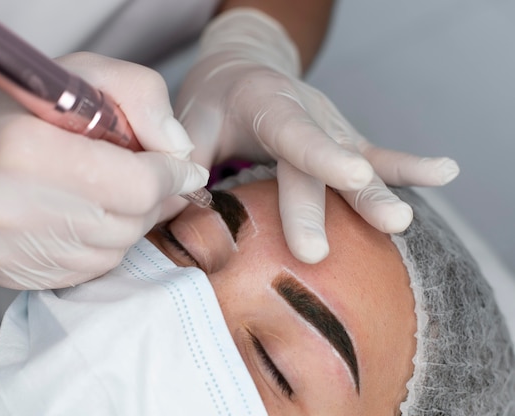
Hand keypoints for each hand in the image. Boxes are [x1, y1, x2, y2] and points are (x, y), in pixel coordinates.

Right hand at [0, 52, 207, 288]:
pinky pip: (89, 270)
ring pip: (113, 251)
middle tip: (142, 174)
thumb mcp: (86, 74)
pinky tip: (82, 215)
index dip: (170, 175)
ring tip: (104, 190)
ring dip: (126, 221)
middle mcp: (6, 207)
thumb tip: (181, 152)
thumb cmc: (25, 109)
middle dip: (150, 198)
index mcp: (24, 148)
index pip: (135, 185)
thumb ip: (143, 98)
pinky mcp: (6, 274)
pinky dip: (101, 243)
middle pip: (128, 222)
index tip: (180, 167)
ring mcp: (3, 249)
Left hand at [176, 8, 458, 262]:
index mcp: (267, 104)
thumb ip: (185, 154)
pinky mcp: (343, 143)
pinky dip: (409, 168)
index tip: (352, 174)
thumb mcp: (190, 119)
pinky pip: (379, 156)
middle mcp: (307, 113)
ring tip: (404, 219)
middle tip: (383, 227)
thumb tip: (182, 195)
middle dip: (354, 195)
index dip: (324, 156)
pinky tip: (444, 172)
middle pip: (331, 160)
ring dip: (382, 193)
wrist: (242, 73)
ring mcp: (331, 128)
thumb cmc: (214, 102)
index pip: (296, 133)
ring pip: (362, 162)